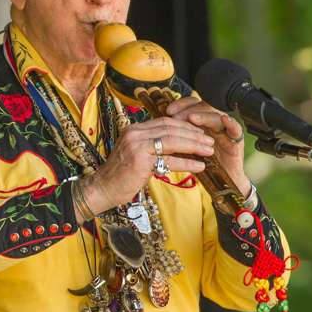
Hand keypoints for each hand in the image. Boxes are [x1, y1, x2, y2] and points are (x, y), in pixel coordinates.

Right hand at [80, 115, 213, 212]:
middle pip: (171, 128)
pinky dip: (187, 162)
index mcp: (134, 129)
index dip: (185, 126)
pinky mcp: (140, 160)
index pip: (165, 121)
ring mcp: (136, 145)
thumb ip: (152, 146)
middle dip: (194, 134)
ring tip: (209, 151)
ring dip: (194, 145)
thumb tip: (176, 145)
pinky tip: (199, 166)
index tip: (200, 133)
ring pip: (172, 140)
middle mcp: (134, 133)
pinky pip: (169, 159)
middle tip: (209, 140)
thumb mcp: (136, 154)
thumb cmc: (120, 175)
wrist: (102, 189)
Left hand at [164, 95, 250, 195]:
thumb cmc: (201, 165)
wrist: (222, 183)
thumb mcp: (183, 151)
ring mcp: (225, 131)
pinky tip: (224, 120)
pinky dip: (231, 123)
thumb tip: (155, 129)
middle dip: (189, 109)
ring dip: (205, 116)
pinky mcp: (236, 141)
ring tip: (193, 118)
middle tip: (177, 114)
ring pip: (217, 116)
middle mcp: (213, 124)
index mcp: (200, 123)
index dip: (181, 105)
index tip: (168, 110)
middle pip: (204, 107)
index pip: (192, 105)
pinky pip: (236, 129)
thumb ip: (174, 139)